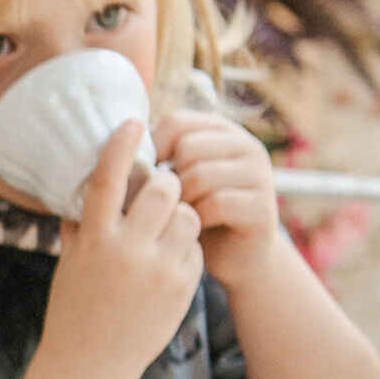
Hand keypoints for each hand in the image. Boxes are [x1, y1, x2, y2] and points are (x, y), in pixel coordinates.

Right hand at [42, 122, 203, 378]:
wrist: (91, 364)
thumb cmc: (74, 309)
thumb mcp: (70, 264)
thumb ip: (80, 225)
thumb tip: (86, 186)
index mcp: (92, 240)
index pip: (107, 179)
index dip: (120, 146)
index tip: (133, 122)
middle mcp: (126, 250)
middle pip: (163, 189)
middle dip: (167, 184)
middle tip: (162, 190)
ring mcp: (158, 268)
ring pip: (188, 215)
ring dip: (181, 214)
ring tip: (165, 231)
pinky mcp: (182, 285)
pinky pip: (195, 247)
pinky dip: (185, 247)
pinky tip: (168, 264)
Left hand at [152, 109, 279, 288]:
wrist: (234, 257)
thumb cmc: (192, 214)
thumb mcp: (173, 180)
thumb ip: (156, 158)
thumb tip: (116, 148)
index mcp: (221, 132)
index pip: (176, 121)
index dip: (151, 148)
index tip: (143, 175)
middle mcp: (245, 146)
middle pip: (187, 148)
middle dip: (166, 179)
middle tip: (164, 203)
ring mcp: (259, 175)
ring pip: (200, 175)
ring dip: (179, 201)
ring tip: (176, 216)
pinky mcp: (262, 207)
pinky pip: (216, 203)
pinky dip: (196, 219)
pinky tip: (192, 229)